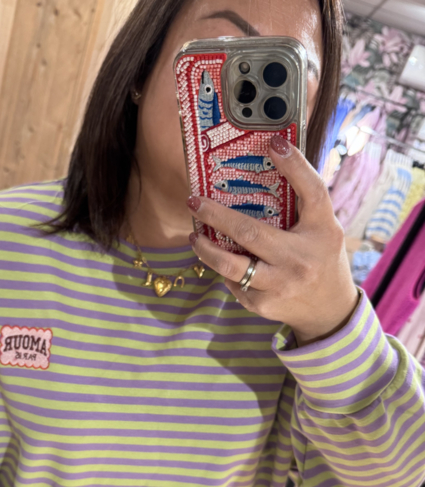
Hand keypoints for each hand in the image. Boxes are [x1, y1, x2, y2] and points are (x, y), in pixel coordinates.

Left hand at [187, 135, 359, 346]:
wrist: (328, 308)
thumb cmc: (321, 257)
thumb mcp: (322, 226)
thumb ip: (302, 201)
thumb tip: (270, 158)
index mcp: (321, 232)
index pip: (312, 191)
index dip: (295, 165)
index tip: (274, 142)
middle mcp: (300, 260)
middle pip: (250, 233)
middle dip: (216, 215)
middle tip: (194, 201)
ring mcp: (279, 286)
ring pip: (231, 265)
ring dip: (206, 249)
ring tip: (195, 236)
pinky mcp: (262, 305)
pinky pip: (233, 282)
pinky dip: (225, 269)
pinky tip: (222, 260)